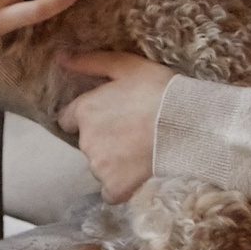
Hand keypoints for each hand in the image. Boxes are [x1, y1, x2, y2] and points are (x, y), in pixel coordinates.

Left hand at [56, 50, 173, 200]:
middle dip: (103, 139)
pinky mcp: (115, 188)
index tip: (108, 117)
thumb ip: (90, 63)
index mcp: (85, 110)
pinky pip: (110, 191)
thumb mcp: (127, 66)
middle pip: (86, 143)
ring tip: (141, 152)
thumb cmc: (159, 91)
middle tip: (131, 133)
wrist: (189, 127)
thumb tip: (61, 58)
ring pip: (99, 167)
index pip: (68, 120)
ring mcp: (100, 167)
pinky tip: (140, 174)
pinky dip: (121, 186)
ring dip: (113, 162)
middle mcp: (86, 140)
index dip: (88, 118)